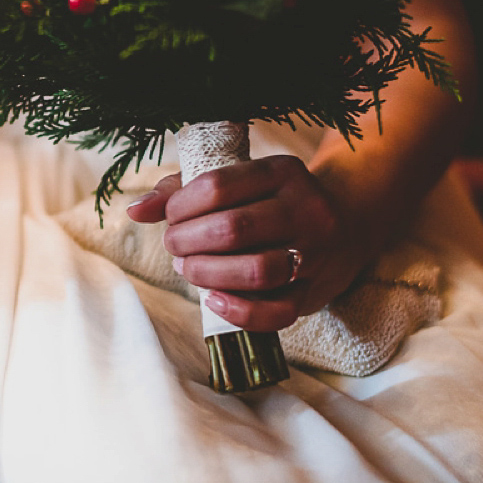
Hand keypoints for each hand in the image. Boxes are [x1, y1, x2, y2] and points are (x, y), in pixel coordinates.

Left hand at [127, 155, 355, 330]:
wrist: (347, 224)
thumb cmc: (271, 200)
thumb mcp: (239, 180)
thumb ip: (183, 190)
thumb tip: (135, 211)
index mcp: (282, 171)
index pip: (217, 186)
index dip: (180, 207)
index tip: (170, 219)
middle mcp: (305, 208)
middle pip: (233, 229)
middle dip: (188, 242)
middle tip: (175, 247)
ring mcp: (315, 252)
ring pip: (256, 269)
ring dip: (208, 274)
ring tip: (189, 269)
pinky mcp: (315, 291)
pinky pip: (277, 311)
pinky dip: (239, 311)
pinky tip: (214, 300)